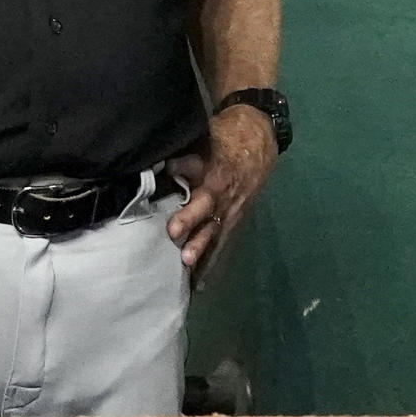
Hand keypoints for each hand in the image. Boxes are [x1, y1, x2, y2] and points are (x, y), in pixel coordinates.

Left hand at [165, 103, 277, 283]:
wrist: (258, 140)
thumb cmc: (225, 136)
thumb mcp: (205, 133)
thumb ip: (184, 148)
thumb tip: (157, 159)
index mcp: (214, 163)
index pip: (194, 165)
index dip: (181, 167)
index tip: (167, 170)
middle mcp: (222, 189)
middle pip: (205, 203)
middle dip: (190, 218)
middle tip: (173, 231)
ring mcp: (230, 207)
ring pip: (214, 228)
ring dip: (200, 246)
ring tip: (186, 263)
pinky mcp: (233, 220)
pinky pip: (221, 243)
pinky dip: (211, 263)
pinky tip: (198, 283)